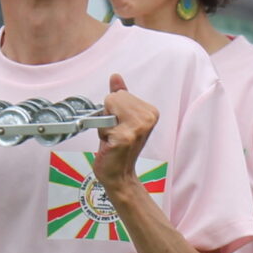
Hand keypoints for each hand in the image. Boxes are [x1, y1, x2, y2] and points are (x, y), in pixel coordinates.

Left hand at [92, 72, 159, 191]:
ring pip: (108, 108)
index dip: (113, 110)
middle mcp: (148, 117)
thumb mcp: (120, 118)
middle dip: (108, 116)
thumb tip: (116, 77)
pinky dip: (102, 134)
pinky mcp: (126, 137)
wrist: (119, 176)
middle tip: (115, 134)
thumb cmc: (118, 150)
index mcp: (150, 111)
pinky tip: (111, 144)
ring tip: (113, 138)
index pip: (119, 94)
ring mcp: (138, 127)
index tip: (119, 126)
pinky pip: (104, 123)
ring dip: (105, 125)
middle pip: (113, 98)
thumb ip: (120, 96)